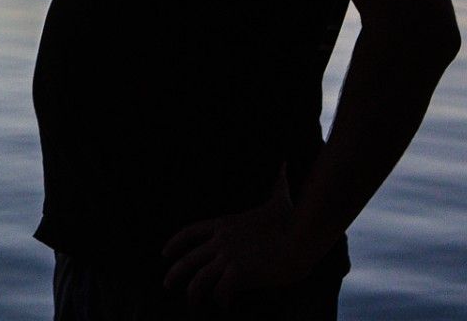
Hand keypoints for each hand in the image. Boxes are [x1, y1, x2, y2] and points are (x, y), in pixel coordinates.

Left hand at [161, 172, 309, 309]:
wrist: (302, 238)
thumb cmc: (292, 219)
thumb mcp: (278, 198)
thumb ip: (276, 183)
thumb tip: (284, 162)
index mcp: (223, 224)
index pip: (189, 232)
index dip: (174, 243)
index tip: (164, 254)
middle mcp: (220, 241)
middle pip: (187, 260)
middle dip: (174, 274)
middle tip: (167, 285)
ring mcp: (228, 257)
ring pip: (199, 279)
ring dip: (193, 293)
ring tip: (193, 302)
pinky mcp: (239, 273)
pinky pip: (221, 291)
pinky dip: (220, 299)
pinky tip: (224, 304)